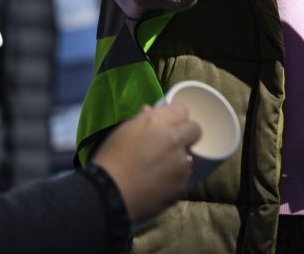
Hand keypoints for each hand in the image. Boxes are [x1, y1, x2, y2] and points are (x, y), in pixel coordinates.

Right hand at [91, 103, 201, 222]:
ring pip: (189, 156)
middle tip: (168, 145)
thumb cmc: (111, 159)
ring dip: (179, 159)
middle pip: (195, 130)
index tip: (168, 124)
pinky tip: (157, 184)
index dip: (175, 117)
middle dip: (185, 135)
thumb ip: (143, 119)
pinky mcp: (182, 185)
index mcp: (160, 123)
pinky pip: (183, 177)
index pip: (182, 110)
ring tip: (158, 170)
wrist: (108, 193)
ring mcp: (182, 164)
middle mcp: (177, 140)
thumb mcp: (123, 132)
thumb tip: (152, 111)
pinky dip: (174, 179)